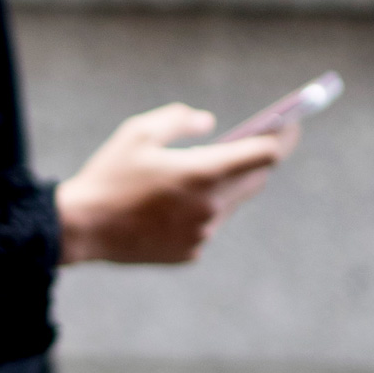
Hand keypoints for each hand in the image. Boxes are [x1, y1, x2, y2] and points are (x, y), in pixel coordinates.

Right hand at [56, 102, 297, 264]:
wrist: (82, 227)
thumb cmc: (109, 175)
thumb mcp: (139, 132)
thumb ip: (179, 120)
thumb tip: (208, 122)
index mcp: (202, 173)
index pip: (264, 155)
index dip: (282, 137)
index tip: (291, 124)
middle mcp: (210, 207)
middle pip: (254, 179)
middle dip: (255, 159)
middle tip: (254, 141)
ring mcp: (202, 233)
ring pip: (230, 203)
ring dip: (225, 186)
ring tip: (202, 171)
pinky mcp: (190, 252)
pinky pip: (208, 225)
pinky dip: (201, 210)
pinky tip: (174, 203)